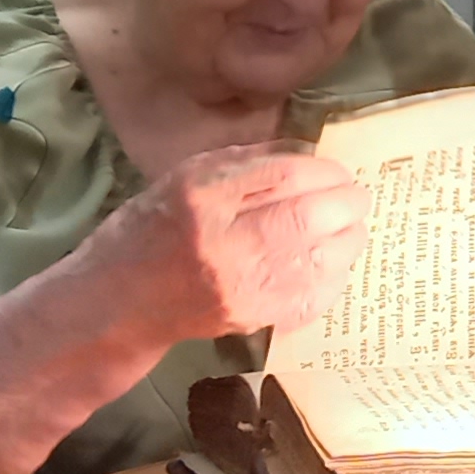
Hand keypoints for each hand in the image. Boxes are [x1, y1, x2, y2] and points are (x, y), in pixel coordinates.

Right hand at [82, 141, 370, 347]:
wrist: (118, 300)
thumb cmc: (152, 228)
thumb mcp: (187, 177)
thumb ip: (247, 163)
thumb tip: (311, 156)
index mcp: (203, 194)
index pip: (285, 174)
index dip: (325, 170)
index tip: (339, 171)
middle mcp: (222, 239)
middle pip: (309, 215)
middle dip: (348, 204)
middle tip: (357, 199)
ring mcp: (238, 284)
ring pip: (320, 258)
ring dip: (349, 240)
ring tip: (351, 229)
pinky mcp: (250, 317)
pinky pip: (313, 297)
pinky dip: (334, 278)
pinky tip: (333, 264)